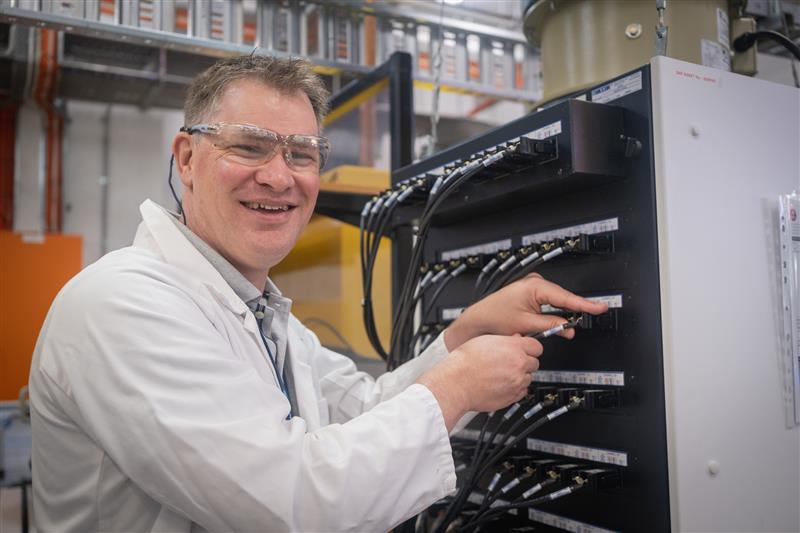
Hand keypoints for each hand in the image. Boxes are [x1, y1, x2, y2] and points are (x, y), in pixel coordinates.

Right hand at [416, 334, 541, 431]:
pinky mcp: (513, 396)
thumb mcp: (485, 341)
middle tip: (509, 363)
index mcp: (514, 348)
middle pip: (534, 363)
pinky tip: (500, 384)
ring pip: (528, 378)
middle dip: (524, 362)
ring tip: (501, 374)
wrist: (455, 383)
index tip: (525, 350)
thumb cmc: (465, 362)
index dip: (529, 348)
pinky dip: (515, 388)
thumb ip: (506, 340)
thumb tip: (516, 339)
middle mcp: (518, 364)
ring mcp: (517, 382)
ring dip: (519, 376)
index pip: (537, 347)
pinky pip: (522, 391)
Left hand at [444, 274, 607, 350]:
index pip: (565, 297)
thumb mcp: (527, 325)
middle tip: (592, 317)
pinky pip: (549, 302)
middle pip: (563, 298)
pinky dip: (554, 312)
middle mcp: (535, 283)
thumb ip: (551, 326)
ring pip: (557, 301)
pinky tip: (560, 322)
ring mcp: (533, 287)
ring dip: (563, 314)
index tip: (600, 308)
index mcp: (534, 286)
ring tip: (570, 326)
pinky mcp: (531, 293)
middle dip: (574, 311)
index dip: (584, 305)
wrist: (479, 319)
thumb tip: (569, 328)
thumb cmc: (495, 318)